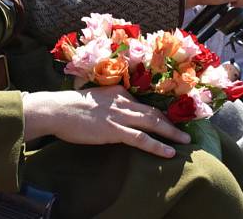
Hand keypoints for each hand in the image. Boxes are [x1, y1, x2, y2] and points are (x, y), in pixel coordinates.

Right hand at [22, 87, 190, 157]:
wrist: (57, 110)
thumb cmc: (69, 106)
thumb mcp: (93, 98)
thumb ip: (107, 103)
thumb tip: (112, 114)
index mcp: (117, 90)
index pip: (143, 102)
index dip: (159, 112)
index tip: (169, 119)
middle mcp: (122, 100)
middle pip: (153, 111)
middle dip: (171, 122)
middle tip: (185, 131)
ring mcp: (119, 115)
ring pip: (153, 123)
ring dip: (171, 133)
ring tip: (184, 141)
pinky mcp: (114, 130)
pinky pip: (142, 139)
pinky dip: (157, 145)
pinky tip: (169, 152)